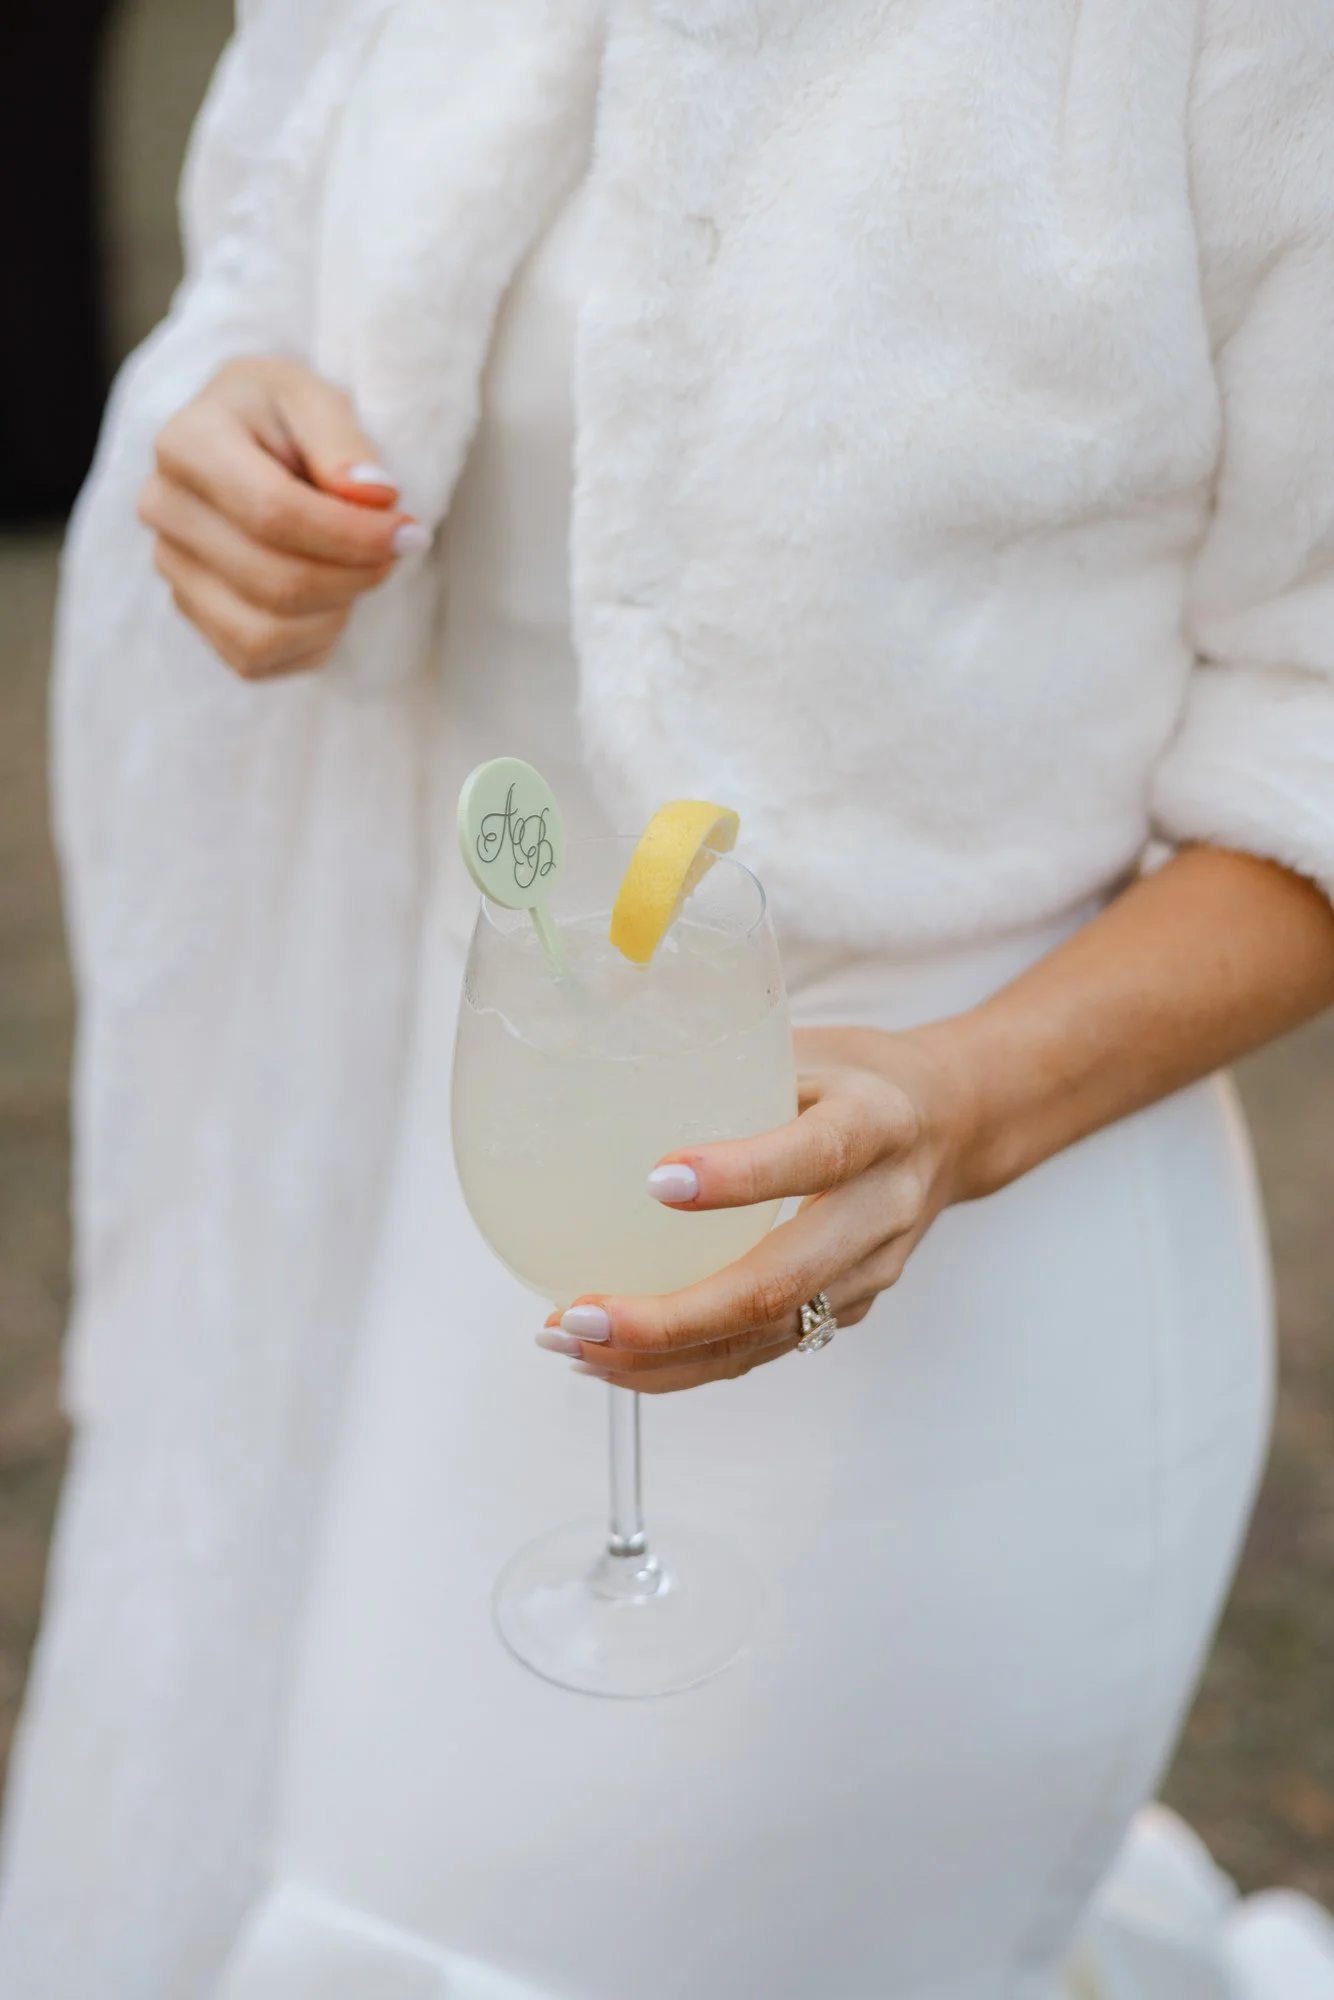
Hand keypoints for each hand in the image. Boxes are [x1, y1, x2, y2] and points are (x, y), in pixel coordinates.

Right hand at [138, 355, 429, 679]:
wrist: (246, 440)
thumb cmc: (283, 417)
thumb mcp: (314, 396)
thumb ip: (343, 440)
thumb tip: (374, 495)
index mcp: (189, 443)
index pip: (275, 514)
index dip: (354, 536)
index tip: (410, 532)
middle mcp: (165, 509)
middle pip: (275, 583)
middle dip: (355, 577)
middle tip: (395, 551)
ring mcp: (171, 568)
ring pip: (263, 635)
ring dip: (334, 614)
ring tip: (357, 571)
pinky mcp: (190, 612)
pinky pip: (257, 659)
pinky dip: (310, 640)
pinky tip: (328, 598)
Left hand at [537, 1025, 980, 1392]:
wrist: (955, 1126)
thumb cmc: (857, 1078)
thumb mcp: (809, 1046)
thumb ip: (729, 1065)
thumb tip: (600, 1073)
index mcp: (877, 1125)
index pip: (814, 1155)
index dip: (739, 1176)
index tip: (656, 1182)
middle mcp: (881, 1209)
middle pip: (779, 1284)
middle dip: (670, 1317)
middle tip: (579, 1317)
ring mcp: (870, 1272)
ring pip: (763, 1337)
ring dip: (659, 1356)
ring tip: (570, 1344)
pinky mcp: (849, 1309)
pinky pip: (761, 1350)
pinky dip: (681, 1364)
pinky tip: (611, 1355)